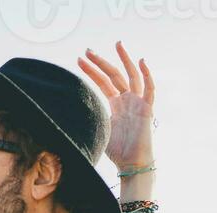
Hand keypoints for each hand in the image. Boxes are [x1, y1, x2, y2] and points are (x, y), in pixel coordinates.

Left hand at [77, 40, 155, 170]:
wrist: (132, 164)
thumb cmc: (117, 152)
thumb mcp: (98, 131)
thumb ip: (89, 121)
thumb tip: (67, 119)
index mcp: (116, 105)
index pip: (103, 83)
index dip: (92, 71)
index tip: (79, 60)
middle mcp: (127, 101)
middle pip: (114, 75)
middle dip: (101, 62)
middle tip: (88, 49)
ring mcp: (138, 103)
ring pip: (132, 76)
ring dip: (124, 59)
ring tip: (117, 44)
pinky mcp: (147, 109)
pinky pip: (149, 89)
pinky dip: (147, 75)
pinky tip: (142, 61)